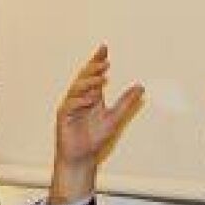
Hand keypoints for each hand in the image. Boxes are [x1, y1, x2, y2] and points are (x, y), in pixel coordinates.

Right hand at [49, 44, 144, 203]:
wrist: (82, 157)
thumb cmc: (95, 138)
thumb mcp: (115, 118)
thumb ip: (126, 102)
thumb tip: (141, 87)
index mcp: (92, 96)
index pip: (94, 74)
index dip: (97, 61)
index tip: (104, 48)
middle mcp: (80, 98)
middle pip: (84, 77)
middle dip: (93, 68)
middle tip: (105, 63)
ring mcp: (70, 107)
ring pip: (76, 88)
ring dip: (88, 83)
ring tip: (101, 78)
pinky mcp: (63, 118)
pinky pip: (69, 105)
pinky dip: (79, 101)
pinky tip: (90, 98)